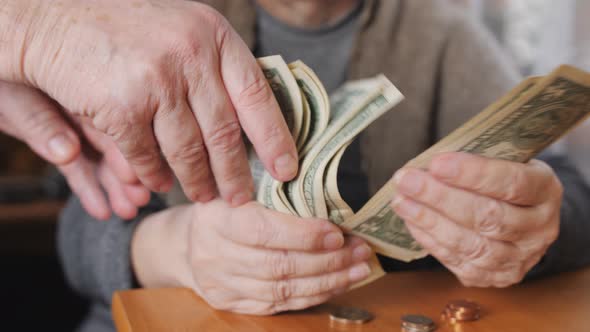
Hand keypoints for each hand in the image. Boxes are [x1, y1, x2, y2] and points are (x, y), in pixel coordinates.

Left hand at [0, 81, 148, 218]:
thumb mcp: (13, 99)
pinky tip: (101, 209)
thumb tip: (67, 152)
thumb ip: (39, 124)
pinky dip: (85, 188)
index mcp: (76, 87)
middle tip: (144, 199)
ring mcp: (67, 125)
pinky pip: (73, 168)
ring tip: (129, 210)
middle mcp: (78, 106)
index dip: (129, 150)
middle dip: (128, 174)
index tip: (143, 177)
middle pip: (112, 143)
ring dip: (112, 187)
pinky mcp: (54, 142)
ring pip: (95, 160)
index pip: (112, 120)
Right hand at [10, 0, 296, 204]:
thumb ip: (214, 68)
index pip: (257, 95)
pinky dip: (155, 176)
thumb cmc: (127, 28)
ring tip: (203, 195)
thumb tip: (247, 122)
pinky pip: (148, 156)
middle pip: (225, 132)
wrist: (57, 19)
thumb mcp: (183, 30)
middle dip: (236, 174)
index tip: (286, 171)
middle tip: (242, 197)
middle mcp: (190, 54)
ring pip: (188, 151)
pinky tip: (161, 184)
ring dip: (198, 181)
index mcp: (214, 35)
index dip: (275, 138)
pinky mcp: (122, 106)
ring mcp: (156, 80)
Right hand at [131, 200, 371, 313]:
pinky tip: (337, 284)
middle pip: (278, 265)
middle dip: (327, 261)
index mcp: (216, 217)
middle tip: (360, 250)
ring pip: (282, 289)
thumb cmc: (225, 208)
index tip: (338, 233)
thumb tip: (327, 190)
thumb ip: (272, 188)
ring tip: (359, 268)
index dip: (304, 235)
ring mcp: (220, 283)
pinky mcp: (230, 304)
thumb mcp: (237, 187)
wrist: (187, 242)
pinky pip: (278, 305)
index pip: (263, 231)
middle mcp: (213, 254)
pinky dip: (312, 296)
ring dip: (328, 281)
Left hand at [391, 152, 561, 286]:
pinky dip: (431, 241)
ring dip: (429, 221)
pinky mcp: (497, 276)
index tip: (436, 164)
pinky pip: (459, 261)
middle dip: (440, 197)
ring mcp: (521, 258)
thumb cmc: (504, 181)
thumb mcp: (504, 161)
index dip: (472, 174)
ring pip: (472, 244)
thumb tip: (426, 165)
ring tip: (401, 201)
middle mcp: (540, 229)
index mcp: (546, 191)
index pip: (511, 183)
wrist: (524, 217)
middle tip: (407, 181)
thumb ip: (475, 162)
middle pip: (487, 216)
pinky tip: (411, 221)